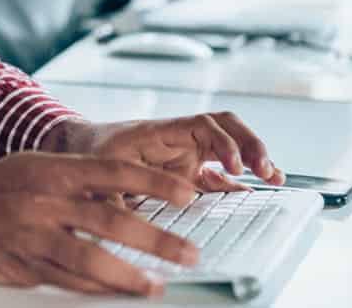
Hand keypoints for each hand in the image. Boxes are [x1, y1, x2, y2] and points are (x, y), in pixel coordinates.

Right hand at [0, 151, 200, 295]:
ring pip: (93, 260)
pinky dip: (96, 289)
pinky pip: (68, 281)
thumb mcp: (31, 168)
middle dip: (158, 240)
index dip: (155, 182)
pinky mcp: (23, 265)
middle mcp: (46, 201)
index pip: (116, 171)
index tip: (188, 194)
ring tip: (154, 285)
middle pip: (114, 220)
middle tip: (188, 252)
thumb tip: (119, 197)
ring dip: (130, 276)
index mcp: (52, 170)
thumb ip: (73, 182)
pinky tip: (115, 293)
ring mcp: (34, 236)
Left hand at [41, 114, 283, 190]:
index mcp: (161, 132)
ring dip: (252, 155)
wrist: (78, 145)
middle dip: (250, 144)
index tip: (234, 167)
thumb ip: (118, 197)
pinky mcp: (187, 169)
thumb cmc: (90, 153)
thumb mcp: (101, 174)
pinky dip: (239, 180)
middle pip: (226, 127)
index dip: (224, 143)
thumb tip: (131, 226)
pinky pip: (219, 171)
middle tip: (265, 169)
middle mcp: (179, 138)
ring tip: (273, 176)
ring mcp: (185, 151)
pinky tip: (256, 191)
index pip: (203, 125)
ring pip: (229, 144)